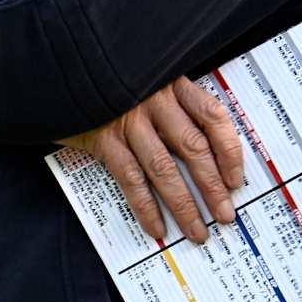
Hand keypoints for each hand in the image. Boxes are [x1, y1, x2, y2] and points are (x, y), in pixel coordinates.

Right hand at [59, 77, 244, 244]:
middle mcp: (153, 100)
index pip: (212, 117)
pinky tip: (156, 226)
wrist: (64, 71)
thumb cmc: (113, 80)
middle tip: (225, 215)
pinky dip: (145, 206)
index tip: (236, 180)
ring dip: (183, 205)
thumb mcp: (148, 81)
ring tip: (196, 231)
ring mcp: (126, 119)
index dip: (230, 151)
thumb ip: (175, 106)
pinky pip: (130, 178)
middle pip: (193, 147)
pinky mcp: (102, 137)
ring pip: (163, 168)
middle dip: (212, 187)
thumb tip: (210, 155)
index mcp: (171, 83)